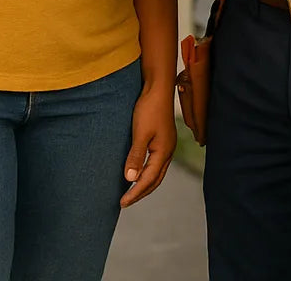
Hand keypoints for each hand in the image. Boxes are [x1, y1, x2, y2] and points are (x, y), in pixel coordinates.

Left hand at [120, 83, 175, 207]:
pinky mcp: (162, 139)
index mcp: (164, 152)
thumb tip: (130, 179)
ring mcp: (166, 145)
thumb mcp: (140, 133)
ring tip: (131, 192)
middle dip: (141, 192)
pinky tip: (138, 171)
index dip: (135, 193)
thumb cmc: (149, 108)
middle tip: (125, 202)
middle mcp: (167, 151)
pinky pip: (155, 163)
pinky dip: (147, 172)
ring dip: (144, 184)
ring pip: (156, 172)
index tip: (122, 203)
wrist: (158, 88)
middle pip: (155, 180)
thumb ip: (136, 156)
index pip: (149, 180)